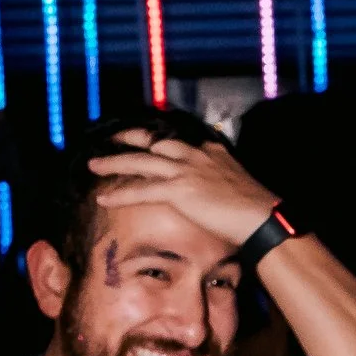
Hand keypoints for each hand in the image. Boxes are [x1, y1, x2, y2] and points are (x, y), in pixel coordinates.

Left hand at [89, 125, 278, 252]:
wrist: (261, 216)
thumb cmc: (254, 207)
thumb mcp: (237, 182)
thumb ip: (221, 179)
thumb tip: (216, 191)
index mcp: (210, 151)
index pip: (177, 141)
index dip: (157, 140)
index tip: (144, 139)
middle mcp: (195, 155)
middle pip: (153, 143)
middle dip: (129, 140)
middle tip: (111, 139)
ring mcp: (185, 171)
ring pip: (140, 163)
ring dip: (114, 163)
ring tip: (93, 165)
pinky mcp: (178, 190)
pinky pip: (141, 190)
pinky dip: (120, 194)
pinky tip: (103, 197)